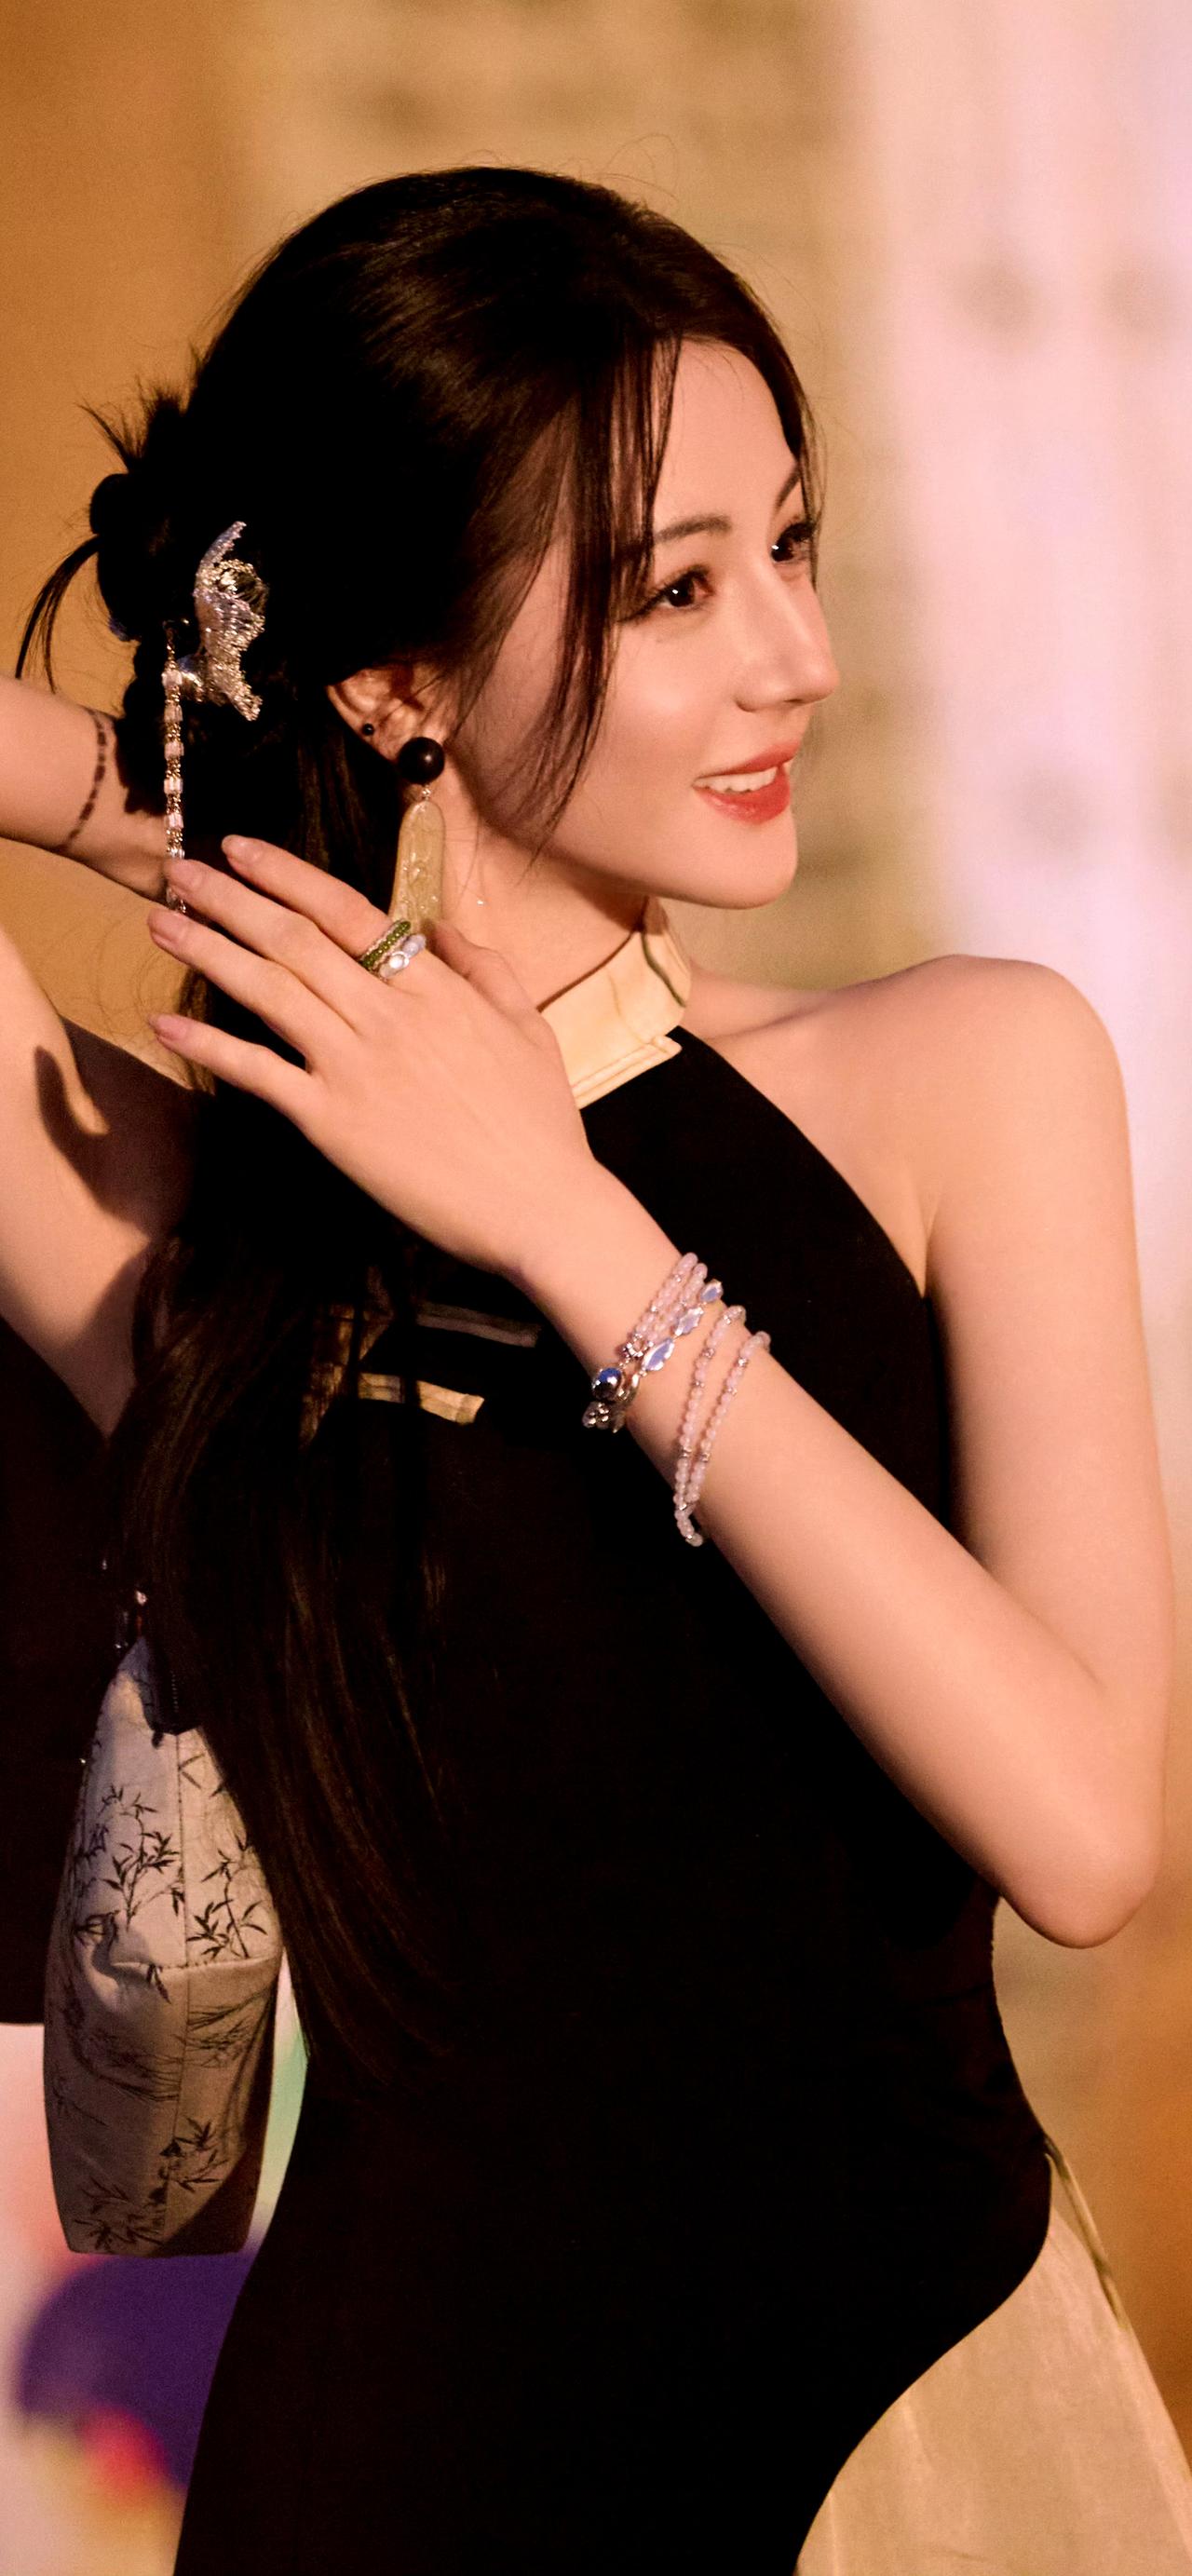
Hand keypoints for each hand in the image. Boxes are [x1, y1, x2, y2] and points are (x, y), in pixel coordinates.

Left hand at [145, 835, 597, 1279]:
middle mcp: (387, 1016)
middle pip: (293, 939)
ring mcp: (355, 1067)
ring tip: (160, 925)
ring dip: (208, 952)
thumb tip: (437, 926)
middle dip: (229, 899)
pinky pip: (259, 1073)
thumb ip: (485, 966)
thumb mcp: (529, 1026)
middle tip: (178, 872)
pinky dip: (209, 1047)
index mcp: (434, 988)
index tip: (240, 848)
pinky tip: (164, 1026)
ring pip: (268, 991)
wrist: (539, 1206)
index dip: (285, 874)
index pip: (346, 911)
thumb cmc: (540, 1124)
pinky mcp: (332, 1123)